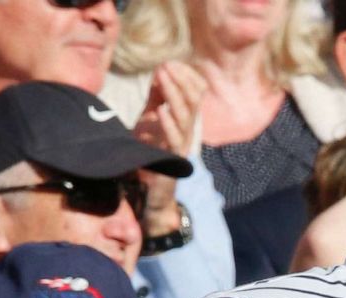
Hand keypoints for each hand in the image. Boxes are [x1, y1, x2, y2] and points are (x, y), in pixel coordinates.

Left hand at [132, 61, 207, 235]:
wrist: (148, 187)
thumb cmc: (150, 151)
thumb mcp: (151, 116)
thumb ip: (157, 95)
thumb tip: (160, 70)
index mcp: (186, 118)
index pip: (197, 92)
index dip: (187, 76)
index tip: (170, 63)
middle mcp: (189, 129)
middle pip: (195, 99)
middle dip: (181, 80)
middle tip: (167, 65)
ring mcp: (183, 143)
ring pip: (186, 115)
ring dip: (174, 94)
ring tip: (163, 77)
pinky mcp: (173, 158)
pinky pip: (175, 138)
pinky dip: (168, 123)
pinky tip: (160, 110)